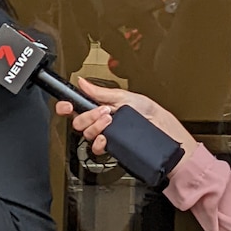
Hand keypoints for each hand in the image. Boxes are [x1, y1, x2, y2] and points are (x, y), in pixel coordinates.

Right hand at [55, 77, 196, 167]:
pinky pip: (96, 148)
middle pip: (78, 121)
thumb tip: (83, 82)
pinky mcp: (111, 148)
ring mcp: (105, 135)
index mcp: (101, 107)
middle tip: (104, 111)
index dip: (67, 106)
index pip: (76, 107)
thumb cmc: (151, 114)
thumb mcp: (125, 96)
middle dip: (89, 115)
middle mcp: (100, 121)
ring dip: (97, 126)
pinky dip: (100, 142)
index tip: (66, 105)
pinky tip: (108, 137)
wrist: (165, 132)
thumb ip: (101, 91)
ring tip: (112, 120)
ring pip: (86, 134)